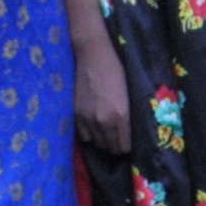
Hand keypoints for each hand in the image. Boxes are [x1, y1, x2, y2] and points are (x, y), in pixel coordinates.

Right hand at [69, 41, 132, 157]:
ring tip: (106, 135)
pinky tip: (94, 129)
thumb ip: (128, 115)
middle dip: (115, 146)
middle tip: (118, 142)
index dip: (126, 148)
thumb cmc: (117, 72)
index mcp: (121, 115)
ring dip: (103, 141)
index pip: (124, 146)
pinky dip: (90, 135)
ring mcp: (88, 119)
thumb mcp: (129, 95)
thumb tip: (128, 131)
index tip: (127, 146)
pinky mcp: (76, 114)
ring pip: (97, 143)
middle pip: (110, 147)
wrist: (94, 57)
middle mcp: (104, 121)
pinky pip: (84, 136)